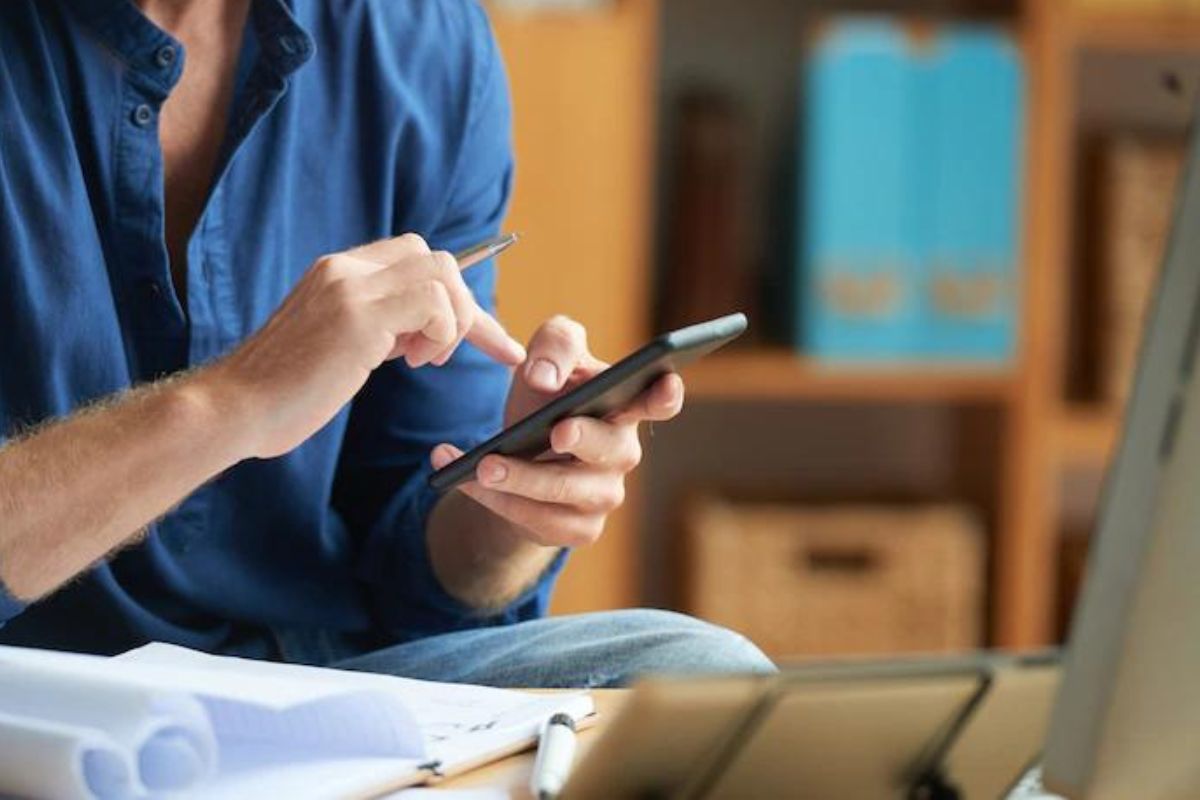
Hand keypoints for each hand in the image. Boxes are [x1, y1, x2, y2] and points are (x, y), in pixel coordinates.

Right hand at [205, 234, 525, 458]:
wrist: (232, 409)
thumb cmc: (282, 393)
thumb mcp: (336, 347)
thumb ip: (374, 328)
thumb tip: (416, 333)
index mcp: (339, 273)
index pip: (416, 260)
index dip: (456, 297)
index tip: (487, 339)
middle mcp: (344, 269)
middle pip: (437, 261)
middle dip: (465, 310)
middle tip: (442, 358)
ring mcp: (350, 288)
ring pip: (442, 273)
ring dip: (451, 322)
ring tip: (422, 361)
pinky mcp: (356, 317)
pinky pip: (433, 302)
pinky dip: (442, 332)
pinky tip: (414, 362)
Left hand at [431, 316, 684, 546]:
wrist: (517, 450)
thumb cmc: (545, 396)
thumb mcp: (546, 357)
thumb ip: (554, 345)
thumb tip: (546, 378)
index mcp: (625, 405)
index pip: (659, 400)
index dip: (667, 394)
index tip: (664, 383)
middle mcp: (622, 452)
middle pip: (609, 448)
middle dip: (583, 439)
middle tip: (556, 433)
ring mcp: (604, 495)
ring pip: (566, 491)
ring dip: (521, 478)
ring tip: (482, 465)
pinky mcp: (577, 529)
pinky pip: (538, 521)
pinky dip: (496, 500)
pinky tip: (464, 480)